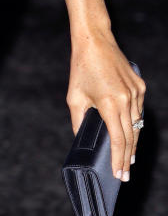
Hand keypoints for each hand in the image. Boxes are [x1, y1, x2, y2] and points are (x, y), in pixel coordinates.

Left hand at [68, 30, 145, 180]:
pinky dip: (135, 122)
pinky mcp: (140, 86)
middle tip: (125, 174)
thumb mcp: (74, 97)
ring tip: (128, 157)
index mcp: (109, 104)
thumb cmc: (81, 68)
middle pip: (130, 137)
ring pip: (137, 125)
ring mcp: (136, 93)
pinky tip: (130, 131)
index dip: (118, 160)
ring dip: (133, 141)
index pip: (118, 140)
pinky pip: (139, 110)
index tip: (119, 175)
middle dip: (127, 158)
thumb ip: (79, 121)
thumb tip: (82, 139)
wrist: (94, 40)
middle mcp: (126, 100)